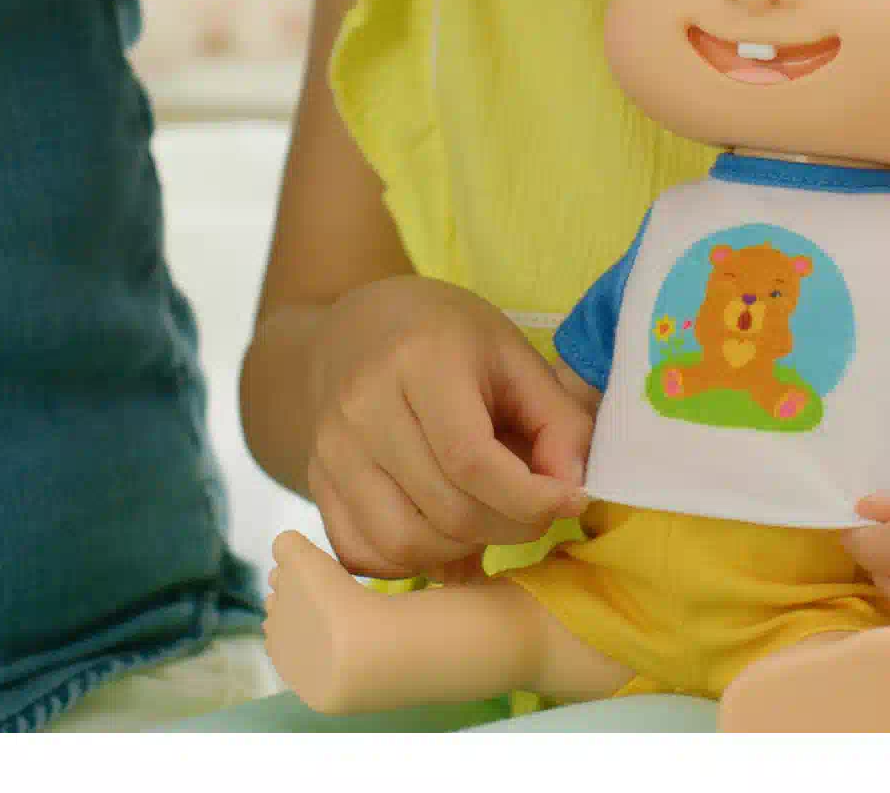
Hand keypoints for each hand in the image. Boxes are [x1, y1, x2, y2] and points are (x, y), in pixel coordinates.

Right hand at [304, 276, 595, 581]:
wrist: (359, 327)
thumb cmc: (452, 341)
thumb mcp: (517, 358)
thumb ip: (560, 423)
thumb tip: (573, 491)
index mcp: (420, 361)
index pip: (472, 460)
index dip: (529, 498)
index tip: (569, 501)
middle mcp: (363, 407)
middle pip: (445, 509)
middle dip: (508, 527)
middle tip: (535, 511)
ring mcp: (330, 450)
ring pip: (403, 544)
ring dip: (462, 552)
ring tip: (489, 521)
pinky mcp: (316, 483)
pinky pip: (364, 555)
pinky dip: (412, 564)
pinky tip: (442, 534)